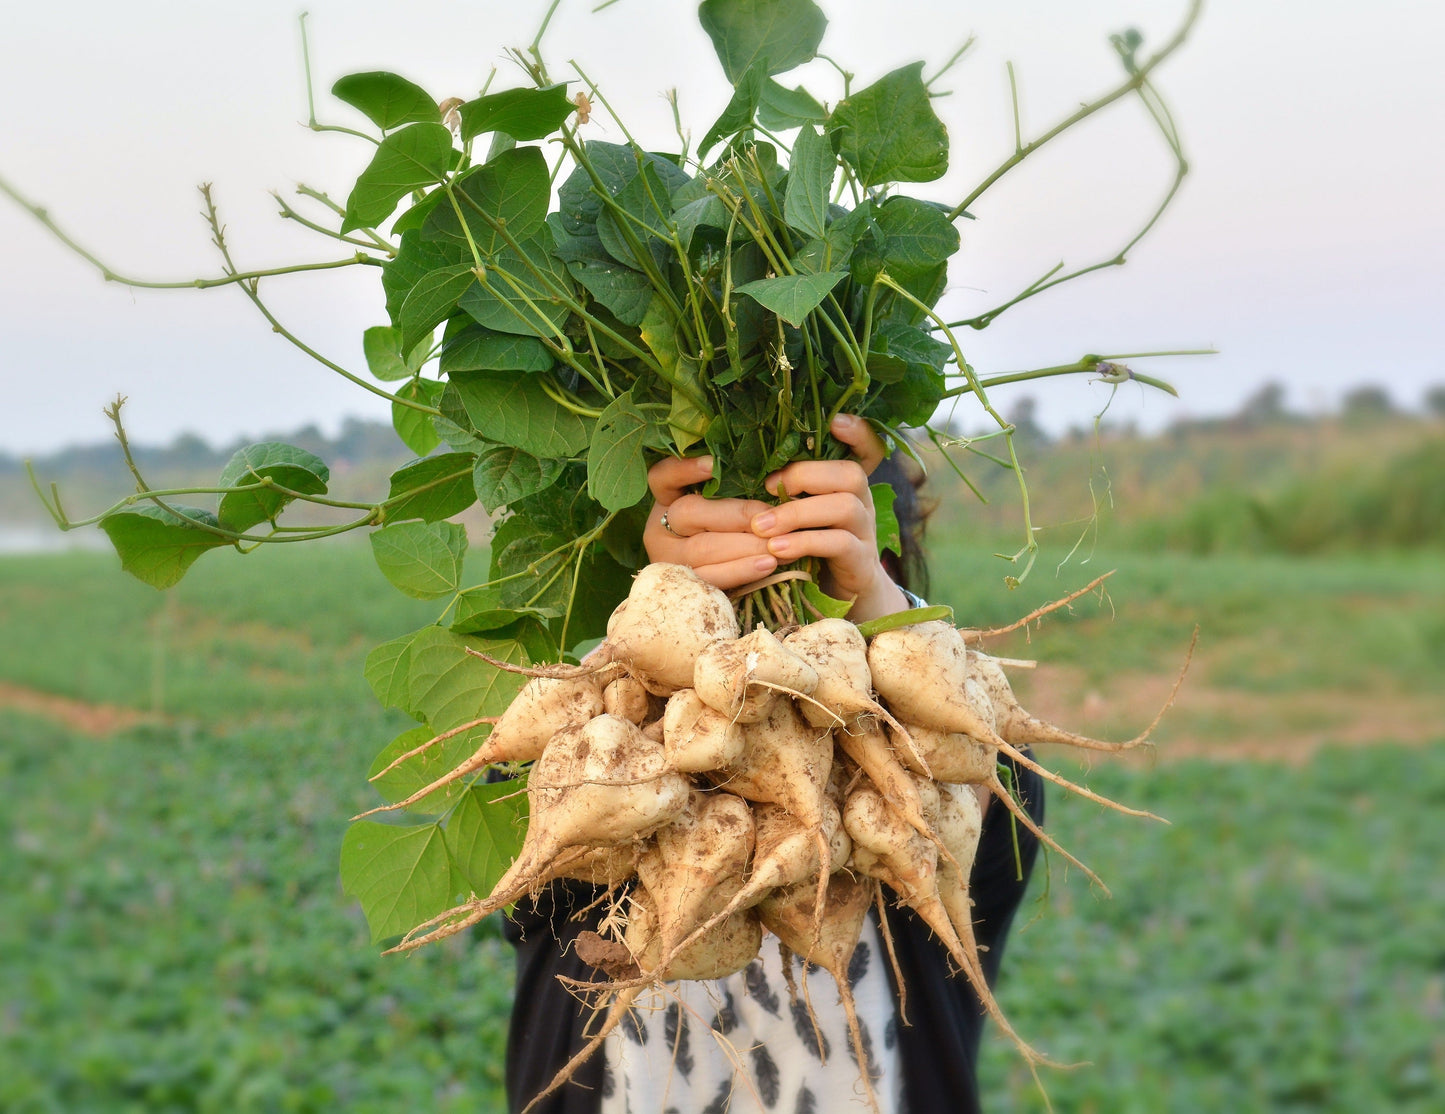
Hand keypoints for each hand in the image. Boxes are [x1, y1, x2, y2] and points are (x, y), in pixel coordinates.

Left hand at [643, 414, 909, 622]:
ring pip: (844, 506)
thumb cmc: (805, 548)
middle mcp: (861, 502)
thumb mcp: (796, 514)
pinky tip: (776, 550)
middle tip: (767, 488)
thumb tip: (733, 464)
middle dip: (805, 476)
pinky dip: (804, 543)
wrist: (835, 599)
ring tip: (763, 527)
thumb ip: (783, 489)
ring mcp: (864, 532)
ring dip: (798, 513)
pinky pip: (839, 544)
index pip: (867, 448)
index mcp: (844, 484)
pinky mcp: (860, 563)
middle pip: (850, 473)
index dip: (859, 433)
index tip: (836, 421)